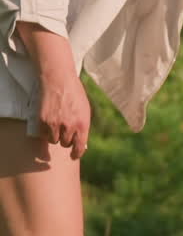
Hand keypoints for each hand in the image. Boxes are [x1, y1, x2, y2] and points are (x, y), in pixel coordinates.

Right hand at [16, 22, 90, 158]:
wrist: (59, 79)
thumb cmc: (74, 94)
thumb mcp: (85, 110)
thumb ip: (83, 126)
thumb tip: (80, 143)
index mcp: (83, 124)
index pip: (79, 147)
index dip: (76, 154)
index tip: (74, 156)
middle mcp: (69, 126)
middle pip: (66, 144)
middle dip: (66, 139)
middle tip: (65, 129)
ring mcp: (55, 124)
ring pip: (54, 140)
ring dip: (55, 135)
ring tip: (57, 124)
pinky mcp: (43, 121)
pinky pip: (43, 134)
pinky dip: (45, 131)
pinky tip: (49, 121)